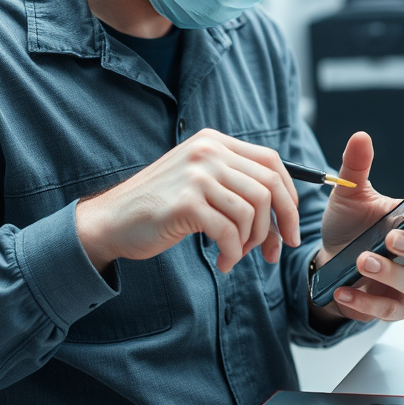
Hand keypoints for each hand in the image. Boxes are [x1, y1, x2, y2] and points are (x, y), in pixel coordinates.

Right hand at [75, 129, 300, 272]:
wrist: (112, 220)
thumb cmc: (161, 207)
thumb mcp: (200, 181)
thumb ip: (236, 184)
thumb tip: (286, 213)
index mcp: (215, 142)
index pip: (272, 162)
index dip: (289, 196)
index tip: (291, 226)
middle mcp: (208, 152)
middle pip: (269, 186)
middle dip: (280, 224)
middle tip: (277, 251)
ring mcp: (196, 175)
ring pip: (252, 211)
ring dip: (251, 242)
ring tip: (237, 256)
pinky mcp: (186, 202)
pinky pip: (229, 232)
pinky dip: (233, 253)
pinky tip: (224, 262)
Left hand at [312, 132, 403, 323]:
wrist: (328, 261)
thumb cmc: (350, 227)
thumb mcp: (350, 194)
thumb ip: (356, 167)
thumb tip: (360, 137)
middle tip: (394, 237)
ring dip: (390, 272)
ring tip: (364, 260)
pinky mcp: (393, 306)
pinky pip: (389, 310)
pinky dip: (367, 302)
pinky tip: (346, 290)